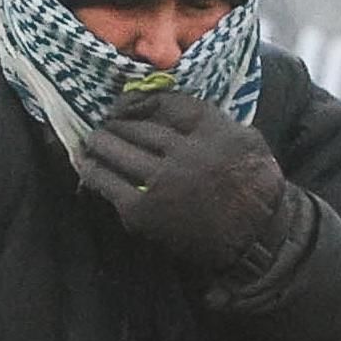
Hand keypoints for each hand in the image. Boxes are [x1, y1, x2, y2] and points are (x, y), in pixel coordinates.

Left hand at [76, 92, 289, 271]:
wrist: (255, 239)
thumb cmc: (255, 187)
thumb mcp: (247, 138)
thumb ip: (212, 118)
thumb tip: (169, 104)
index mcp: (213, 131)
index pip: (166, 103)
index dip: (141, 100)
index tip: (128, 103)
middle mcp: (185, 152)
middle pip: (138, 126)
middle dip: (118, 121)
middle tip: (107, 121)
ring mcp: (162, 182)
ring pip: (118, 149)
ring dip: (100, 141)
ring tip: (93, 138)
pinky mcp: (143, 210)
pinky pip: (107, 182)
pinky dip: (91, 169)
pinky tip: (84, 161)